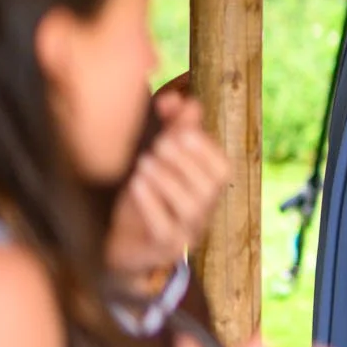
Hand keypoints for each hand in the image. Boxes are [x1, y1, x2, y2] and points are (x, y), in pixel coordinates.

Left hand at [104, 91, 230, 288]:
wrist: (124, 244)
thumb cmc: (146, 198)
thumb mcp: (159, 163)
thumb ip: (172, 130)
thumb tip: (179, 98)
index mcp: (207, 191)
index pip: (222, 168)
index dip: (205, 150)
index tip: (181, 133)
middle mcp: (204, 212)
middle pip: (208, 186)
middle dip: (185, 163)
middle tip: (158, 146)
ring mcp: (186, 233)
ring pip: (189, 206)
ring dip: (167, 180)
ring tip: (144, 163)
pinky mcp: (163, 247)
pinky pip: (165, 228)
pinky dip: (151, 204)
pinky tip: (136, 184)